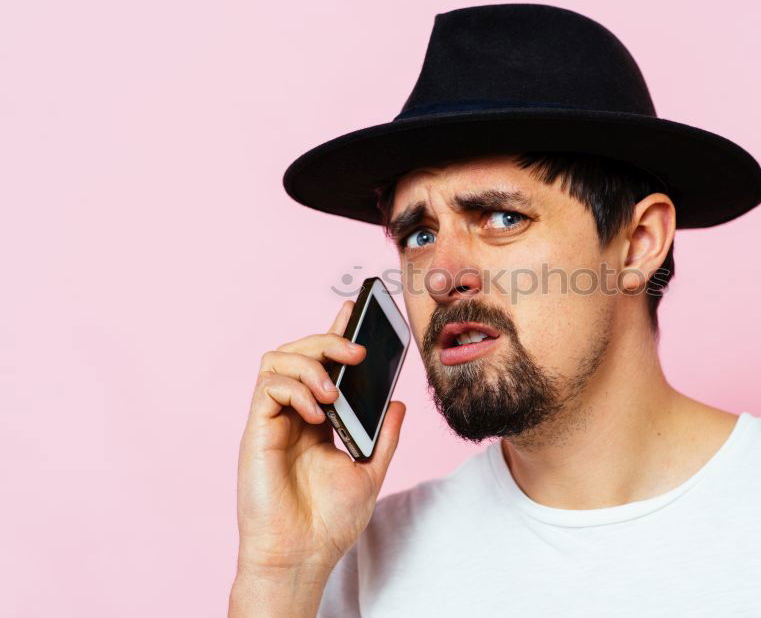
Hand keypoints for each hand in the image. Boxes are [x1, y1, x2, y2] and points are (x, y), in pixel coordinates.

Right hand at [234, 300, 406, 576]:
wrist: (303, 555)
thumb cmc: (330, 522)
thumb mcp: (370, 471)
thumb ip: (383, 436)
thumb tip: (398, 402)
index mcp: (318, 419)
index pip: (324, 364)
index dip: (335, 334)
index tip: (354, 309)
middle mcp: (292, 414)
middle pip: (298, 352)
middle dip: (327, 341)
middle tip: (356, 351)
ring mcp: (273, 421)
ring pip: (278, 360)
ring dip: (311, 363)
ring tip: (334, 390)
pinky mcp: (257, 431)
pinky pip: (268, 387)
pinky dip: (295, 388)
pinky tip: (317, 412)